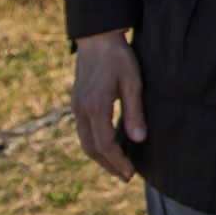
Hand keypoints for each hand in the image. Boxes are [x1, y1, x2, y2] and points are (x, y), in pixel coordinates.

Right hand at [70, 30, 144, 181]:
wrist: (97, 39)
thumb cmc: (119, 57)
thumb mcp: (133, 82)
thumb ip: (135, 111)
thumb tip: (139, 139)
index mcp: (96, 106)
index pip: (105, 144)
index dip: (118, 161)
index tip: (131, 173)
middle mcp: (81, 110)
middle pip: (92, 148)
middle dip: (109, 165)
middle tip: (126, 176)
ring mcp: (76, 107)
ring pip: (85, 141)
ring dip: (101, 157)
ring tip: (119, 167)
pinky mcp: (77, 104)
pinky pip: (84, 131)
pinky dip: (96, 144)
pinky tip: (110, 147)